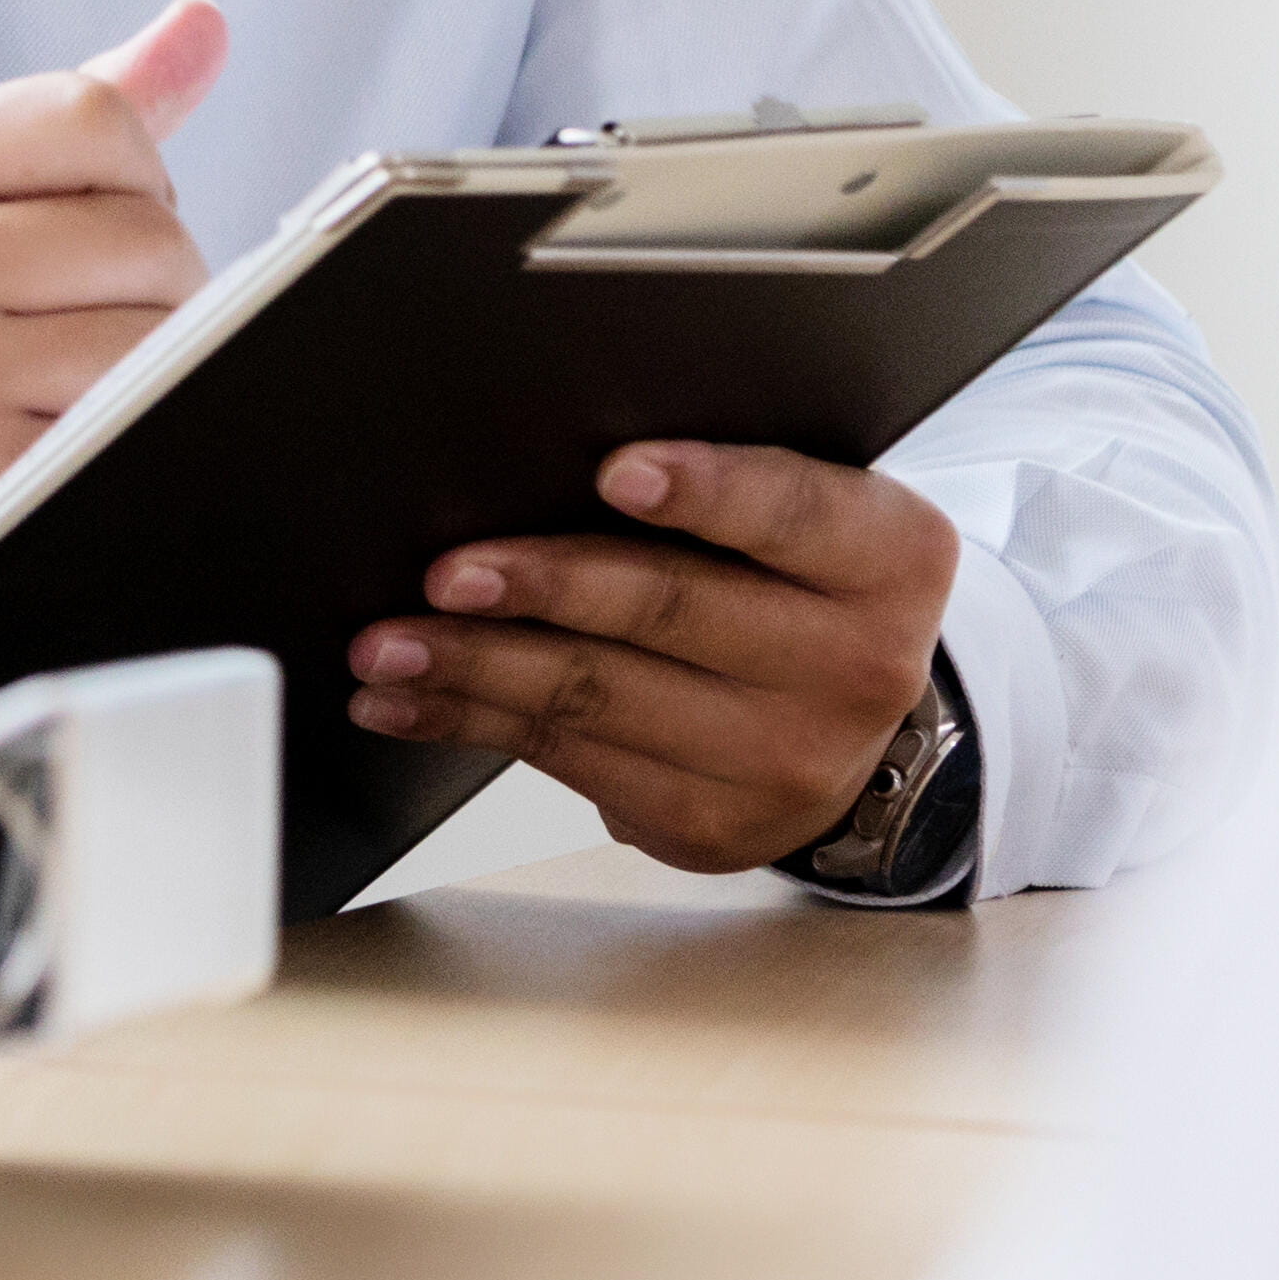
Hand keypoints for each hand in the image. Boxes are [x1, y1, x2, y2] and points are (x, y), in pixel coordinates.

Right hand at [0, 0, 226, 679]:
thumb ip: (71, 127)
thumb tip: (201, 25)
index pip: (97, 116)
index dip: (136, 181)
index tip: (92, 240)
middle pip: (149, 229)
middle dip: (154, 292)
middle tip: (79, 340)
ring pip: (160, 331)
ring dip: (151, 375)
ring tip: (65, 398)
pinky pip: (132, 422)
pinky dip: (124, 441)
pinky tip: (56, 452)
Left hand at [342, 441, 961, 878]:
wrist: (856, 725)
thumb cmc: (802, 582)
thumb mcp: (809, 517)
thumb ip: (723, 481)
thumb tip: (542, 453)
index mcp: (890, 558)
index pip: (794, 511)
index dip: (706, 491)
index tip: (615, 472)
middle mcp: (855, 668)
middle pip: (675, 612)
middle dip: (546, 587)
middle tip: (448, 571)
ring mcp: (783, 761)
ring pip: (600, 699)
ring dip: (475, 667)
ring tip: (388, 644)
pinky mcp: (708, 826)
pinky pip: (568, 761)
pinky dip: (472, 723)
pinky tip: (409, 700)